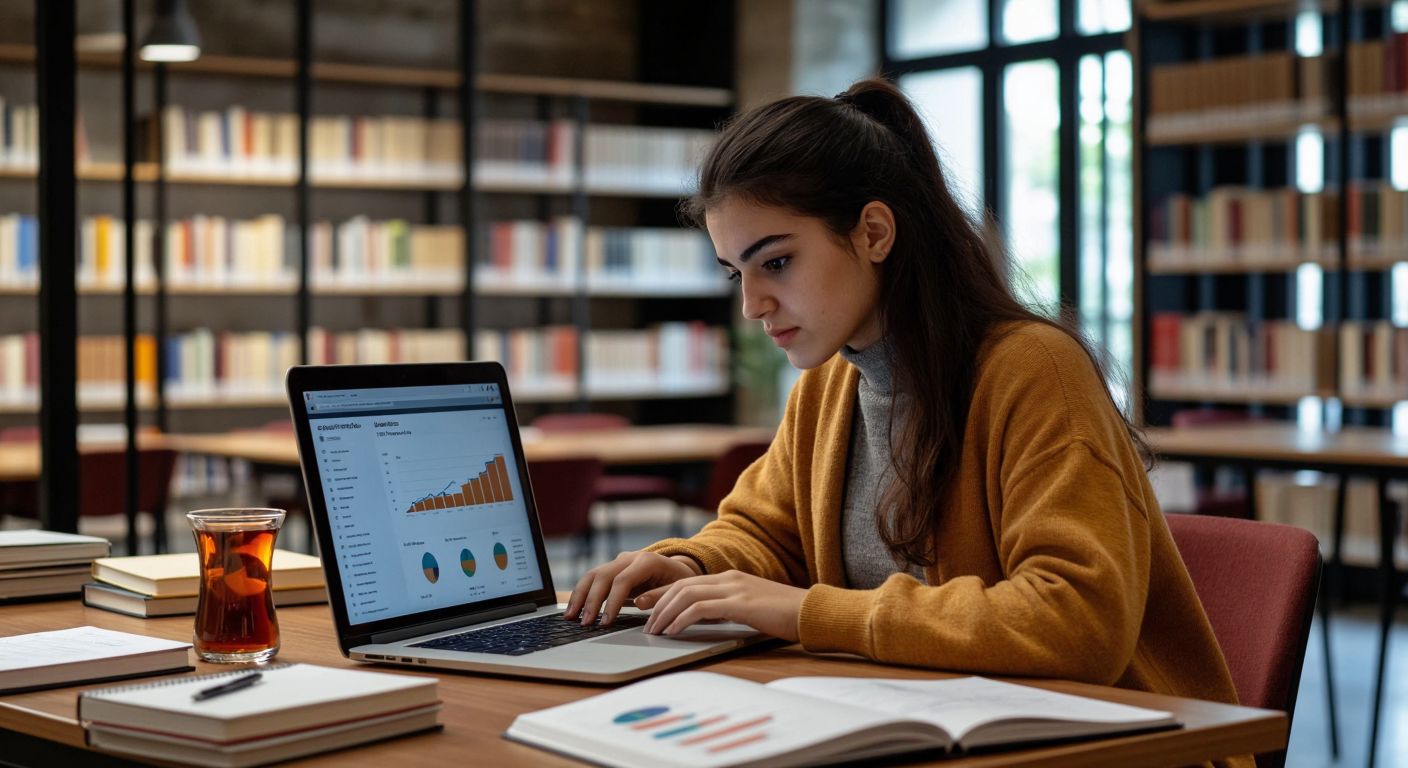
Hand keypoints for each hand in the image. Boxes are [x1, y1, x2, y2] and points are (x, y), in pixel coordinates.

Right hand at [565, 551, 700, 625]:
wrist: (680, 568)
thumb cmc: (682, 582)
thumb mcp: (679, 589)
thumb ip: (660, 595)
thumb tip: (638, 602)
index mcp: (647, 561)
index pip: (622, 580)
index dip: (611, 602)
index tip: (605, 622)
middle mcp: (630, 558)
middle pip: (603, 575)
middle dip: (591, 600)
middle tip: (585, 623)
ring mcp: (620, 561)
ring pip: (593, 574)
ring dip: (580, 596)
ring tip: (571, 617)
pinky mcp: (613, 569)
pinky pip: (593, 579)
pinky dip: (582, 593)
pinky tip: (575, 609)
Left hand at [635, 570, 805, 641]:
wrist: (813, 612)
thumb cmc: (786, 615)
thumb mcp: (752, 607)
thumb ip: (729, 607)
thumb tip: (706, 618)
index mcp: (730, 577)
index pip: (687, 581)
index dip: (662, 593)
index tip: (644, 605)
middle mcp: (729, 578)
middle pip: (681, 585)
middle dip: (657, 603)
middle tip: (643, 621)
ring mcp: (734, 588)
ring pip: (686, 595)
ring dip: (665, 613)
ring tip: (654, 630)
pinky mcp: (740, 603)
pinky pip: (701, 609)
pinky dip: (682, 619)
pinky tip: (673, 632)